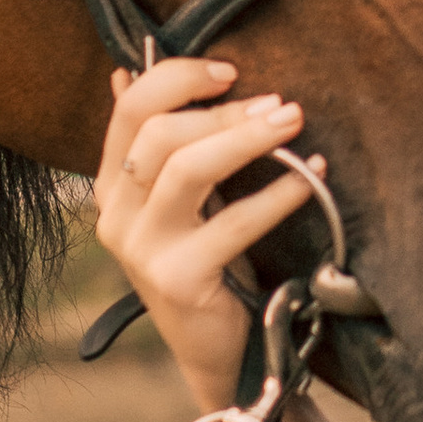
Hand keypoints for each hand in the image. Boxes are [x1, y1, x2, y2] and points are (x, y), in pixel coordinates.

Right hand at [95, 58, 322, 411]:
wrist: (219, 351)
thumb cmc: (208, 263)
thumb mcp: (180, 200)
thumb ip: (160, 144)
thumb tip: (128, 71)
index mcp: (112, 186)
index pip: (129, 110)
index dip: (177, 79)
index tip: (231, 70)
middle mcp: (115, 215)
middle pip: (160, 134)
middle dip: (226, 111)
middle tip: (282, 104)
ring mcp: (142, 249)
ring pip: (187, 168)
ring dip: (247, 139)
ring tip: (293, 124)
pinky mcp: (177, 279)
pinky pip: (233, 222)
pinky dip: (277, 194)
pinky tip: (310, 178)